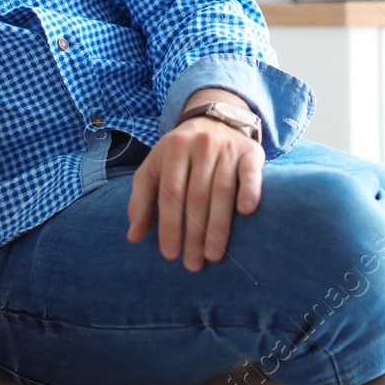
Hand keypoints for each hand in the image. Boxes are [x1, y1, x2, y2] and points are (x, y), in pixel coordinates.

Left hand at [126, 105, 263, 270]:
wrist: (215, 120)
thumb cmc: (179, 154)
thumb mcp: (154, 169)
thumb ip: (142, 201)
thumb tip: (133, 237)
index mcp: (174, 149)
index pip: (171, 193)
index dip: (170, 225)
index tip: (170, 255)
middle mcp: (201, 146)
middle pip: (196, 196)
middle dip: (194, 233)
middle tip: (193, 264)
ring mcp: (227, 148)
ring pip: (222, 190)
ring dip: (218, 225)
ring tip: (214, 255)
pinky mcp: (251, 152)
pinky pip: (251, 173)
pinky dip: (250, 190)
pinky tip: (246, 212)